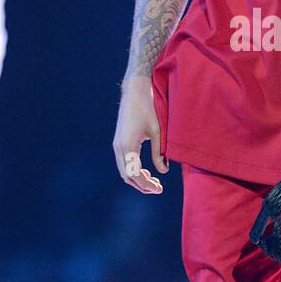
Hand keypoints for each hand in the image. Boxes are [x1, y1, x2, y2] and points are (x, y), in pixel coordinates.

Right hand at [113, 74, 167, 193]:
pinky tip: (147, 171)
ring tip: (154, 182)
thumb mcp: (157, 132)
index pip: (134, 175)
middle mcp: (119, 147)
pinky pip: (124, 162)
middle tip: (159, 188)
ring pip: (124, 170)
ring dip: (138, 179)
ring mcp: (117, 145)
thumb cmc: (148, 109)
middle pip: (127, 176)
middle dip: (142, 185)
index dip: (146, 185)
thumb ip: (159, 153)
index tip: (159, 189)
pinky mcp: (119, 142)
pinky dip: (134, 170)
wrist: (135, 92)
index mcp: (128, 146)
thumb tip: (163, 171)